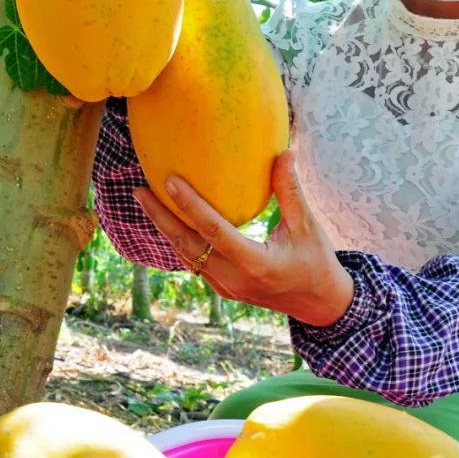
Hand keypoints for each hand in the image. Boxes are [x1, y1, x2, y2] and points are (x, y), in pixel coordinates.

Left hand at [133, 150, 354, 326]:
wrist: (320, 305)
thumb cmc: (316, 262)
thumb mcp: (307, 226)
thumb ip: (290, 191)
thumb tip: (284, 152)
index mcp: (256, 264)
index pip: (214, 231)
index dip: (190, 205)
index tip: (169, 181)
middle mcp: (234, 279)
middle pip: (187, 245)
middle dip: (160, 217)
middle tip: (138, 190)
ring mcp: (226, 287)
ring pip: (186, 255)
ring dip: (165, 228)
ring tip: (145, 199)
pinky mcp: (223, 288)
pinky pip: (194, 261)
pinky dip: (179, 239)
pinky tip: (168, 219)